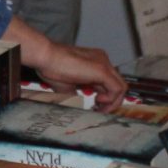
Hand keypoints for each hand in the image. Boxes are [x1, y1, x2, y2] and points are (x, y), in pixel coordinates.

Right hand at [8, 18, 126, 107]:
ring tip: (99, 108)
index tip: (95, 105)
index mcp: (95, 61)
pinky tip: (97, 101)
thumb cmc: (51, 67)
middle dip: (111, 102)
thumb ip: (78, 93)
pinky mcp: (103, 70)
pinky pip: (117, 88)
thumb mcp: (67, 85)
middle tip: (99, 110)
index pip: (109, 82)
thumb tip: (80, 104)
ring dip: (113, 102)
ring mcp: (104, 64)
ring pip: (121, 87)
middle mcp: (103, 60)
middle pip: (117, 84)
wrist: (46, 57)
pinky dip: (111, 99)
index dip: (105, 97)